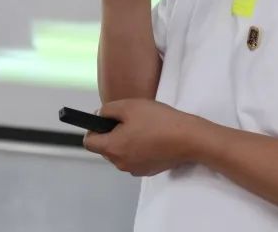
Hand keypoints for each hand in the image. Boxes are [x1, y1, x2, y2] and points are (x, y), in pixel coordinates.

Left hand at [82, 99, 197, 176]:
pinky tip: (152, 137)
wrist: (188, 138)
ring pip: (120, 153)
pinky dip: (138, 148)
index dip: (93, 128)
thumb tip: (99, 116)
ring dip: (125, 140)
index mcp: (112, 148)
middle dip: (111, 134)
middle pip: (105, 148)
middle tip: (128, 120)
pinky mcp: (148, 170)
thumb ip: (107, 110)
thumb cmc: (158, 121)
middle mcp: (120, 163)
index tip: (105, 120)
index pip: (89, 142)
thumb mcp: (128, 106)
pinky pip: (134, 158)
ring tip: (143, 127)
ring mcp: (135, 169)